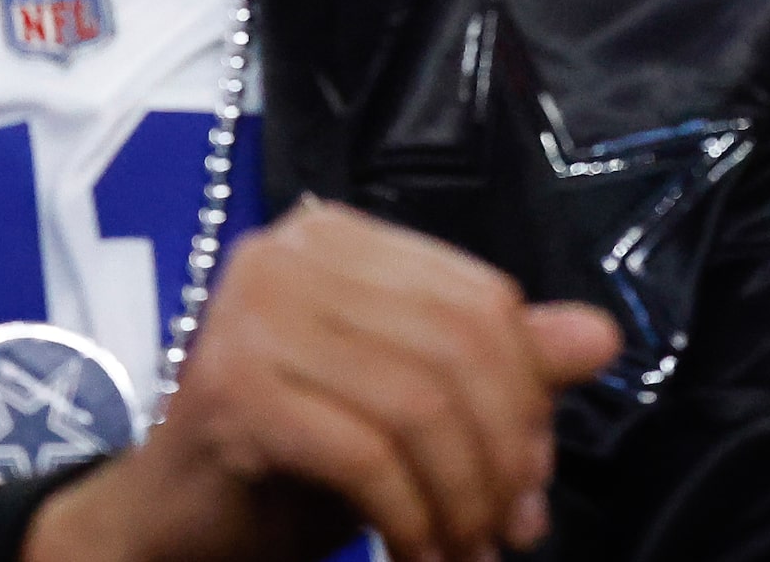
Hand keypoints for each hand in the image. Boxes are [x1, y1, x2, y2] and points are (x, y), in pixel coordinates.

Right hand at [24, 198, 622, 561]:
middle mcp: (291, 256)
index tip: (534, 476)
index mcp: (340, 239)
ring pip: (418, 403)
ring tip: (465, 549)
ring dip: (460, 495)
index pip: (478, 299)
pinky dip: (409, 515)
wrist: (168, 526)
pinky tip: (416, 553)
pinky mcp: (231, 389)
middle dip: (501, 451)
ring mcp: (252, 315)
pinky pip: (366, 452)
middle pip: (457, 347)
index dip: (525, 392)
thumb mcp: (410, 406)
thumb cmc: (292, 460)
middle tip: (510, 525)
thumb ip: (499, 364)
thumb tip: (601, 336)